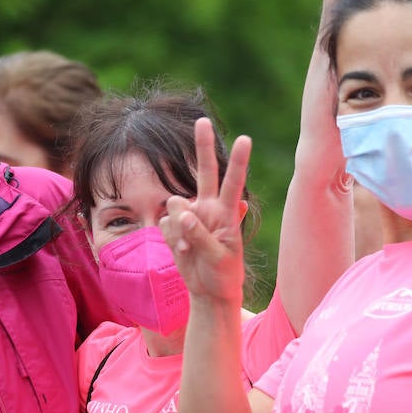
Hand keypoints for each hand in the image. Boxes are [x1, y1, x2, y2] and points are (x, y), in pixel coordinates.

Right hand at [160, 118, 250, 307]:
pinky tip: (183, 253)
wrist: (208, 291)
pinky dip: (172, 240)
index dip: (238, 161)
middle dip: (202, 146)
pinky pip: (166, 225)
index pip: (233, 182)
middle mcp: (209, 207)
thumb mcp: (219, 258)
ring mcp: (190, 215)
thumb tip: (182, 214)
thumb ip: (201, 234)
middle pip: (205, 171)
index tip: (245, 138)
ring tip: (190, 249)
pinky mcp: (174, 226)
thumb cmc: (223, 274)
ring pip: (175, 204)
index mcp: (227, 212)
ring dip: (178, 226)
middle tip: (202, 121)